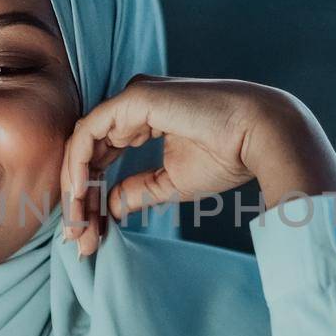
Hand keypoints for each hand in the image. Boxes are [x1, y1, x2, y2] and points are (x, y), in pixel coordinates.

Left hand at [59, 75, 335, 255]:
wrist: (260, 136)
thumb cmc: (227, 155)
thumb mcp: (172, 181)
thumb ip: (139, 189)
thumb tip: (112, 207)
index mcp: (144, 118)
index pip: (104, 155)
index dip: (92, 192)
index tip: (89, 230)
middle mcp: (134, 104)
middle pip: (90, 150)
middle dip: (79, 196)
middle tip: (77, 237)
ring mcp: (132, 98)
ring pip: (84, 142)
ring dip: (75, 186)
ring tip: (77, 225)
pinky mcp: (133, 99)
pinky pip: (89, 133)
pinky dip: (79, 164)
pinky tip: (79, 194)